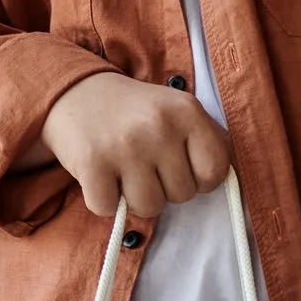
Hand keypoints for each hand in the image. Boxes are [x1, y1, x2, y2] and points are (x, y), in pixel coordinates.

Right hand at [36, 72, 231, 219]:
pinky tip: (100, 173)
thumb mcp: (175, 109)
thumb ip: (205, 140)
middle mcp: (159, 126)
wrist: (73, 91)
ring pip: (149, 208)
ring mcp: (125, 146)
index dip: (198, 178)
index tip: (178, 165)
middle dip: (163, 186)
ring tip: (122, 169)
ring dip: (134, 197)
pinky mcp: (92, 164)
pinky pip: (109, 210)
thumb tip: (227, 178)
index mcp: (186, 110)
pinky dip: (103, 200)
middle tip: (142, 161)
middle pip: (182, 196)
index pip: (215, 172)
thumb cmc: (133, 111)